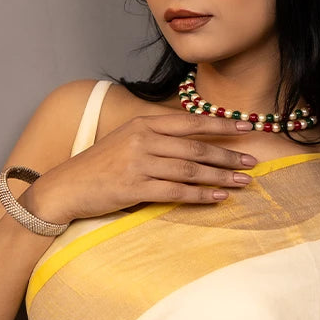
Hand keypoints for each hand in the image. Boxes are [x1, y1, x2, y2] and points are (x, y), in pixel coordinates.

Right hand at [27, 110, 259, 223]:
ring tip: (243, 182)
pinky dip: (200, 195)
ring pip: (190, 170)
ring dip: (220, 177)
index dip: (221, 125)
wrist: (67, 186)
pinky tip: (218, 197)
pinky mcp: (134, 187)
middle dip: (228, 155)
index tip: (248, 128)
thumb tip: (195, 143)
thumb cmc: (101, 166)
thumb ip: (158, 138)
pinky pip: (176, 191)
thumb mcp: (128, 141)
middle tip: (252, 162)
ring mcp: (138, 163)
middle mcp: (143, 139)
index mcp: (144, 123)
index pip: (191, 121)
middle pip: (195, 147)